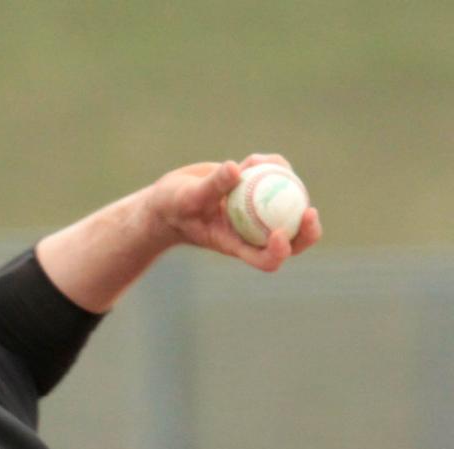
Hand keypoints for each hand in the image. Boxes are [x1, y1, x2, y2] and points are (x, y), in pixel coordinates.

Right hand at [148, 154, 321, 271]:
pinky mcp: (260, 191)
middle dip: (307, 231)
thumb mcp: (187, 198)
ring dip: (284, 181)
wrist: (169, 198)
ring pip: (290, 205)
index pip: (264, 258)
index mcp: (236, 244)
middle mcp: (252, 232)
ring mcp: (259, 212)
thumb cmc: (171, 207)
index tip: (280, 233)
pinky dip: (273, 166)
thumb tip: (235, 168)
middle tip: (310, 212)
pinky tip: (253, 159)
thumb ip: (211, 186)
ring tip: (253, 163)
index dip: (279, 251)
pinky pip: (280, 179)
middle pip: (292, 241)